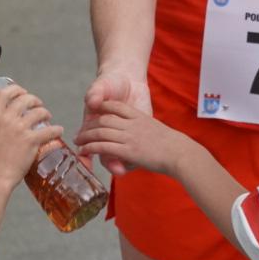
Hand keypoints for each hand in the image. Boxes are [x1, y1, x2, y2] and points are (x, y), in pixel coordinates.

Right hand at [0, 83, 62, 189]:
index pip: (4, 93)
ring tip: (48, 118)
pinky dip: (56, 129)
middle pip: (25, 99)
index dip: (16, 89)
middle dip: (35, 100)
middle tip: (38, 106)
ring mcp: (20, 129)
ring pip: (39, 112)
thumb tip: (9, 119)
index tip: (22, 92)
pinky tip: (59, 130)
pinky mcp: (32, 140)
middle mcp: (7, 119)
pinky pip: (50, 129)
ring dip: (46, 113)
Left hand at [75, 98, 192, 177]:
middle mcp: (132, 124)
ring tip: (78, 141)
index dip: (103, 108)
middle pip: (104, 119)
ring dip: (86, 136)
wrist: (180, 153)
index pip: (116, 107)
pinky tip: (84, 150)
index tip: (94, 113)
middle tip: (80, 131)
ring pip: (100, 132)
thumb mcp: (157, 132)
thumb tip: (143, 141)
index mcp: (140, 116)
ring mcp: (129, 136)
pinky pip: (103, 146)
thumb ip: (146, 133)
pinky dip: (91, 147)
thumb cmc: (173, 146)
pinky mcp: (127, 150)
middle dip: (90, 124)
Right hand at [78, 69, 151, 175]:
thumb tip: (92, 102)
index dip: (85, 157)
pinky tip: (141, 154)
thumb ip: (95, 93)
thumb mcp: (100, 86)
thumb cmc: (109, 83)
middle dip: (110, 163)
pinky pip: (135, 149)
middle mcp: (106, 135)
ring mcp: (122, 136)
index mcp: (93, 127)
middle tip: (117, 168)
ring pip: (120, 156)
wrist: (128, 78)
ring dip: (123, 162)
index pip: (87, 146)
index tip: (87, 160)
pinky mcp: (135, 132)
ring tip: (129, 165)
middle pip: (105, 155)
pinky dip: (137, 155)